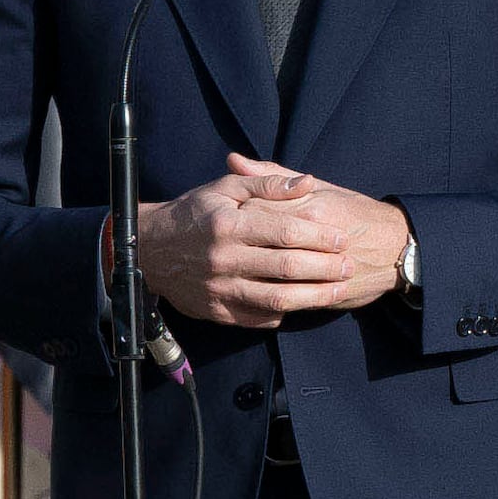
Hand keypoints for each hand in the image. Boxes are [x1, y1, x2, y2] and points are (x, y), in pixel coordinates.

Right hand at [134, 155, 413, 327]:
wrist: (148, 250)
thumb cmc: (193, 214)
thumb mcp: (225, 189)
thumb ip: (267, 184)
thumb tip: (308, 182)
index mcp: (228, 225)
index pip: (284, 232)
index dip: (318, 236)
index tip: (342, 238)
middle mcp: (224, 259)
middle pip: (286, 267)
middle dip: (325, 268)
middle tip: (349, 266)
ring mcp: (220, 289)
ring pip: (277, 298)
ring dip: (313, 296)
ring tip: (337, 290)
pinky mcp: (216, 312)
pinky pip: (258, 317)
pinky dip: (283, 312)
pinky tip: (302, 304)